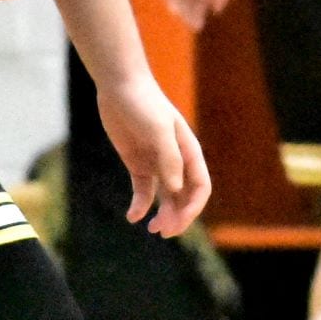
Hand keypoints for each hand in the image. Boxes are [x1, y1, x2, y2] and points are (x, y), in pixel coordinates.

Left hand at [96, 73, 211, 236]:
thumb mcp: (158, 129)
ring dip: (163, 215)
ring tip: (153, 229)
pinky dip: (140, 206)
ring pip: (166, 197)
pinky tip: (133, 217)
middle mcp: (176, 160)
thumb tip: (175, 188)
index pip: (200, 187)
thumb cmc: (144, 104)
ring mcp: (157, 162)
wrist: (120, 86)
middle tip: (163, 233)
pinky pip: (143, 190)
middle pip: (184, 196)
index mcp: (188, 152)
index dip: (193, 208)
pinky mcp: (138, 163)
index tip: (177, 223)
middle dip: (178, 217)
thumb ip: (169, 158)